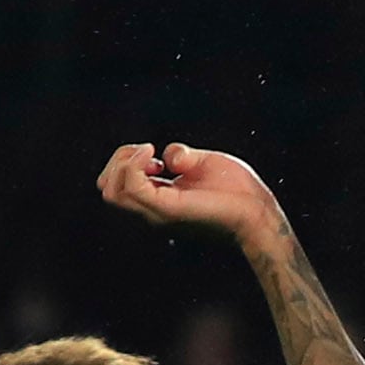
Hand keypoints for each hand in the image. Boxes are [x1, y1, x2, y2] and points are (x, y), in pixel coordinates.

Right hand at [97, 142, 289, 249]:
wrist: (257, 210)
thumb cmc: (236, 190)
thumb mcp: (202, 163)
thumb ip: (181, 156)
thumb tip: (165, 154)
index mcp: (157, 201)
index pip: (116, 185)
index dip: (125, 160)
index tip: (152, 153)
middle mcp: (152, 211)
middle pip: (107, 189)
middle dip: (118, 160)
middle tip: (147, 152)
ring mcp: (158, 213)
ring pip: (112, 190)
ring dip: (124, 162)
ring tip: (150, 153)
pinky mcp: (169, 209)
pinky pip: (133, 188)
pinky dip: (135, 166)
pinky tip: (157, 157)